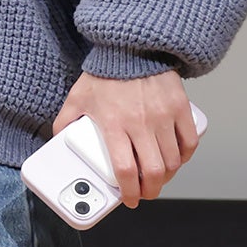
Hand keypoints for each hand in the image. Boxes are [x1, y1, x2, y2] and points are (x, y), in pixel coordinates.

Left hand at [52, 70, 199, 208]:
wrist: (130, 46)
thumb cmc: (104, 72)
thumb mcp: (77, 98)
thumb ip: (65, 121)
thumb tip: (57, 141)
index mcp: (114, 124)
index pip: (125, 170)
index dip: (128, 192)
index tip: (128, 200)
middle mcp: (141, 123)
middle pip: (153, 172)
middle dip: (150, 191)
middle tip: (144, 193)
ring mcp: (163, 116)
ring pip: (173, 161)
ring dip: (167, 177)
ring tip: (158, 178)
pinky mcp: (180, 108)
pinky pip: (189, 141)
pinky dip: (185, 156)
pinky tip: (176, 160)